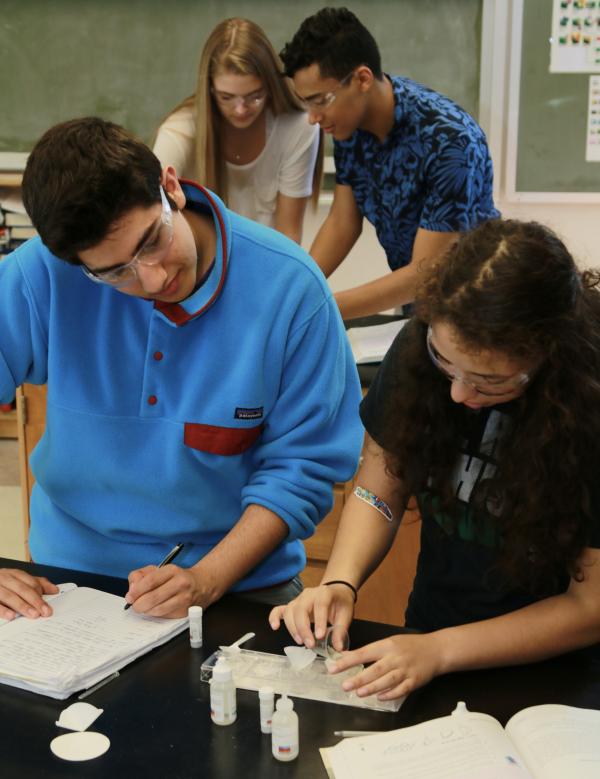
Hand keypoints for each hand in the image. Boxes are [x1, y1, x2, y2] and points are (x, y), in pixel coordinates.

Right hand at [0, 568, 57, 619]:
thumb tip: (55, 590)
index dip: (41, 594)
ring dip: (22, 605)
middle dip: (35, 601)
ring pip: (9, 595)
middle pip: (22, 588)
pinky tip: (11, 615)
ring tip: (32, 615)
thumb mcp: (18, 582)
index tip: (48, 607)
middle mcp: (4, 578)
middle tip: (44, 612)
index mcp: (13, 574)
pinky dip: (2, 609)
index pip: (30, 582)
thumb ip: (36, 584)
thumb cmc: (1, 585)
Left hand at [125, 564, 213, 617]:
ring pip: (158, 610)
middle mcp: (180, 584)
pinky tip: (155, 609)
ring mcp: (184, 599)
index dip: (137, 590)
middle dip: (139, 604)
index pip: (151, 581)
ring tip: (144, 607)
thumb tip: (132, 590)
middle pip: (153, 597)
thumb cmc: (175, 577)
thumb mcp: (158, 570)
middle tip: (134, 605)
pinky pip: (165, 616)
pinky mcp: (185, 611)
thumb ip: (141, 575)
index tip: (130, 597)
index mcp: (172, 570)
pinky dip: (156, 614)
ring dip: (146, 611)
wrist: (201, 585)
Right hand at [269, 583, 354, 647]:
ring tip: (301, 642)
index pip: (320, 604)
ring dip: (293, 628)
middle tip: (310, 644)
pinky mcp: (292, 606)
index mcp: (324, 593)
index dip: (319, 620)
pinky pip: (279, 609)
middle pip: (301, 608)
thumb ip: (340, 631)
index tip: (320, 636)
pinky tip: (275, 627)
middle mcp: (309, 594)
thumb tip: (337, 648)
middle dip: (303, 628)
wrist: (336, 592)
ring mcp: (298, 599)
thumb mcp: (346, 615)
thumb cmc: (341, 604)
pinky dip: (274, 617)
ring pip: (290, 611)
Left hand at [328, 632, 443, 699]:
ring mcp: (406, 669)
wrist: (435, 650)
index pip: (363, 653)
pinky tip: (380, 698)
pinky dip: (390, 694)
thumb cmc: (409, 646)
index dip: (348, 661)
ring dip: (372, 688)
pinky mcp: (415, 681)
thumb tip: (346, 656)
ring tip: (358, 693)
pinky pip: (401, 689)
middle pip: (375, 669)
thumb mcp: (389, 642)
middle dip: (359, 679)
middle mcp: (395, 657)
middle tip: (345, 685)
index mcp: (386, 645)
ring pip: (387, 680)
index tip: (333, 668)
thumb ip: (369, 650)